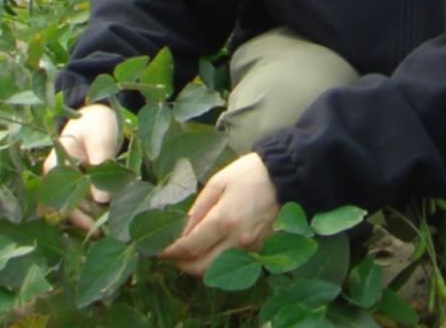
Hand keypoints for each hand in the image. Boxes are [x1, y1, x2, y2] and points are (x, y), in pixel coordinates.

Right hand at [41, 103, 119, 232]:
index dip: (76, 215)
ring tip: (108, 228)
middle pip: (66, 207)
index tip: (95, 226)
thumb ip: (101, 166)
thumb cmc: (98, 123)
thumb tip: (101, 200)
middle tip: (105, 231)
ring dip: (89, 217)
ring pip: (74, 205)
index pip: (60, 200)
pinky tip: (106, 216)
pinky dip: (92, 208)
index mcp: (56, 167)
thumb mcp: (101, 141)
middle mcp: (56, 177)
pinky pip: (81, 199)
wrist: (100, 111)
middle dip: (84, 220)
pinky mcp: (77, 180)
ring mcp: (66, 179)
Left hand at [157, 152, 280, 275]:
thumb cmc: (249, 174)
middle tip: (172, 255)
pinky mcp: (260, 250)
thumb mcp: (218, 183)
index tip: (158, 250)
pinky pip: (232, 263)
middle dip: (181, 265)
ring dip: (198, 266)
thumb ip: (197, 209)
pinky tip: (211, 249)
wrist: (287, 176)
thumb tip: (181, 231)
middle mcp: (238, 241)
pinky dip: (217, 261)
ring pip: (216, 270)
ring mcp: (251, 249)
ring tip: (189, 253)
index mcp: (225, 220)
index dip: (171, 252)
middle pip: (201, 268)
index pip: (190, 247)